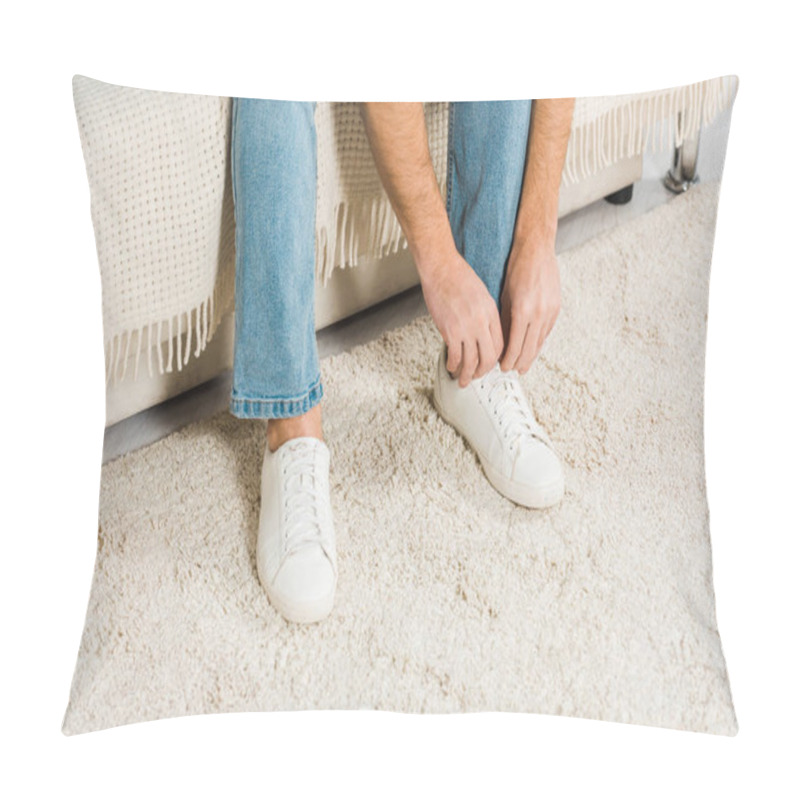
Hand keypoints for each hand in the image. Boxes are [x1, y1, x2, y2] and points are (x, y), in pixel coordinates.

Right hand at [418, 249, 503, 386]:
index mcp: (491, 314)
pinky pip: (455, 356)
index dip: (495, 359)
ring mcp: (466, 328)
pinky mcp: (450, 330)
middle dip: (483, 372)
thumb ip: (485, 316)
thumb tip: (483, 334)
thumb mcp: (482, 295)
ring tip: (462, 380)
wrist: (441, 268)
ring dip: (467, 374)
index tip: (489, 364)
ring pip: (471, 361)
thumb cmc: (459, 278)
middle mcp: (481, 323)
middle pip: (488, 357)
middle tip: (476, 377)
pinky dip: (453, 365)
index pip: (500, 345)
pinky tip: (451, 366)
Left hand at [499, 240, 560, 373]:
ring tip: (523, 364)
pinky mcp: (556, 307)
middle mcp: (539, 313)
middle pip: (530, 348)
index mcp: (523, 311)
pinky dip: (539, 341)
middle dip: (520, 362)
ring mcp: (550, 311)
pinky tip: (533, 347)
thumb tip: (501, 341)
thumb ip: (505, 320)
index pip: (515, 345)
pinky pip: (547, 331)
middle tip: (513, 370)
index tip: (502, 366)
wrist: (536, 250)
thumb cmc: (516, 268)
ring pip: (540, 341)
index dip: (509, 359)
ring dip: (531, 354)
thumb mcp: (503, 296)